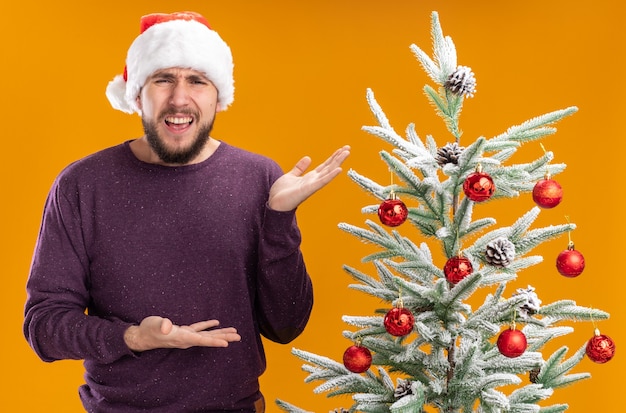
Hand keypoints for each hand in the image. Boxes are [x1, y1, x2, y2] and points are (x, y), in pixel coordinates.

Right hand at [124, 316, 240, 351]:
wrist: (141, 336)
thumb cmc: (148, 330)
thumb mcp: (154, 325)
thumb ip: (161, 325)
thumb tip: (166, 326)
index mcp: (182, 338)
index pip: (202, 340)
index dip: (214, 341)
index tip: (227, 344)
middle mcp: (186, 339)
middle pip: (209, 339)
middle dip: (224, 338)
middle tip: (238, 337)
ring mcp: (186, 336)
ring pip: (206, 335)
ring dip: (220, 333)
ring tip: (233, 332)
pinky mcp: (183, 331)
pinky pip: (199, 329)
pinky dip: (208, 326)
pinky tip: (216, 323)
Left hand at [268, 145, 350, 211]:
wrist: (274, 204)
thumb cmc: (281, 193)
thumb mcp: (291, 176)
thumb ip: (300, 168)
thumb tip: (308, 158)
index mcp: (310, 178)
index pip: (325, 165)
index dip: (333, 157)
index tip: (342, 149)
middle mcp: (313, 181)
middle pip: (329, 167)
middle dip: (339, 157)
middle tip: (348, 148)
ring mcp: (312, 185)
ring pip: (328, 172)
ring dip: (338, 162)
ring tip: (346, 153)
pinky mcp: (308, 190)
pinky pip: (321, 182)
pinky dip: (330, 176)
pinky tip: (339, 169)